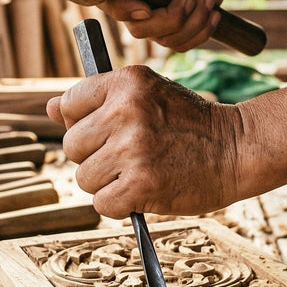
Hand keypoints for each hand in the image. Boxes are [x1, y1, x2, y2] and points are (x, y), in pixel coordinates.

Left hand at [47, 66, 244, 216]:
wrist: (237, 148)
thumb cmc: (188, 123)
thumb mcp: (146, 95)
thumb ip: (98, 100)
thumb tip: (50, 107)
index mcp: (126, 82)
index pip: (68, 105)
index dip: (83, 124)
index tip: (108, 131)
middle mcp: (125, 111)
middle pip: (71, 146)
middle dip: (94, 157)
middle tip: (129, 155)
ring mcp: (133, 148)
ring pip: (84, 178)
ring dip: (108, 183)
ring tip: (140, 172)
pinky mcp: (141, 184)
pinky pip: (102, 204)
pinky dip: (120, 205)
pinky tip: (145, 190)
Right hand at [103, 0, 230, 51]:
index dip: (122, 9)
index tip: (146, 9)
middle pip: (137, 28)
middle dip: (169, 19)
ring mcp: (150, 19)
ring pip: (162, 40)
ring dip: (192, 23)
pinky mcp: (168, 32)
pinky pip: (179, 45)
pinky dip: (201, 32)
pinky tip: (212, 13)